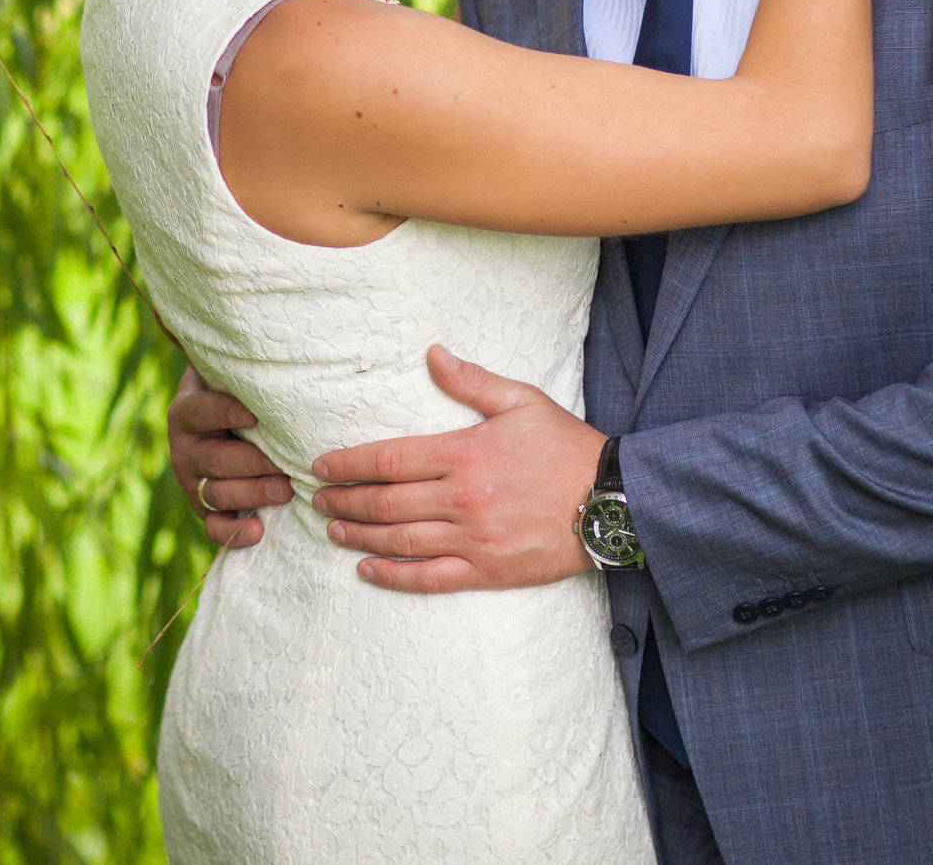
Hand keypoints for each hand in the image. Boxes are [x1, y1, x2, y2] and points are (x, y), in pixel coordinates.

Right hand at [168, 365, 292, 547]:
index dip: (226, 412)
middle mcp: (184, 448)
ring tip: (286, 491)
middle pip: (214, 459)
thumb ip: (242, 367)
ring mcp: (192, 482)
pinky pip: (213, 527)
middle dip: (252, 464)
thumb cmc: (239, 396)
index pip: (201, 411)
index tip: (256, 414)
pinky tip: (259, 530)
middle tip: (285, 465)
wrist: (221, 426)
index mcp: (186, 411)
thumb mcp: (229, 377)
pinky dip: (234, 532)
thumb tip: (279, 344)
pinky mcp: (203, 510)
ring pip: (217, 493)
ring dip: (252, 494)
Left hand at [311, 345, 603, 592]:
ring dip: (359, 536)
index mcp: (464, 453)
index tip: (323, 466)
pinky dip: (393, 576)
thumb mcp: (523, 400)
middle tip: (317, 499)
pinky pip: (429, 578)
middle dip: (345, 501)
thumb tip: (432, 354)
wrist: (614, 501)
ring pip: (399, 541)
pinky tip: (367, 571)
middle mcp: (461, 499)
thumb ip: (472, 380)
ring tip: (332, 529)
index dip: (350, 464)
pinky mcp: (487, 572)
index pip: (390, 459)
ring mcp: (472, 540)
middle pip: (385, 503)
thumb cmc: (567, 447)